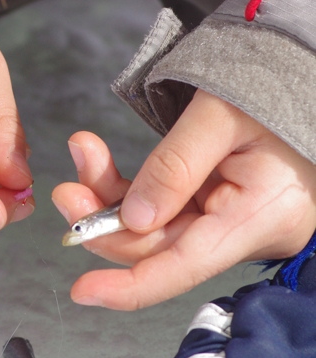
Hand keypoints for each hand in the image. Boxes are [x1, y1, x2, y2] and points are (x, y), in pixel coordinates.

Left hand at [52, 89, 315, 309]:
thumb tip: (133, 218)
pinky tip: (99, 164)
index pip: (186, 265)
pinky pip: (166, 206)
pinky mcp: (218, 200)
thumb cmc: (271, 84)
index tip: (84, 292)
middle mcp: (248, 226)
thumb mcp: (219, 114)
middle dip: (106, 219)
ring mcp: (232, 215)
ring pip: (157, 224)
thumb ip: (175, 165)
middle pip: (161, 244)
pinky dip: (129, 187)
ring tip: (82, 157)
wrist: (297, 66)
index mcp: (262, 214)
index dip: (131, 286)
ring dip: (110, 197)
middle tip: (66, 192)